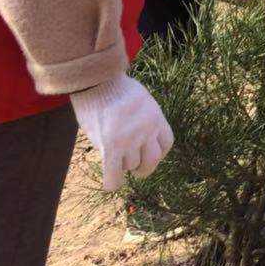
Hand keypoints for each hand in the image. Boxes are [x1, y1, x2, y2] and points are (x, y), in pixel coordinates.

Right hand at [70, 73, 173, 190]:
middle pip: (151, 160)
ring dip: (122, 165)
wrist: (98, 81)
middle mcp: (147, 130)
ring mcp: (130, 138)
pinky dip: (113, 181)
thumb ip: (144, 118)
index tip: (147, 153)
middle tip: (133, 166)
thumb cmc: (115, 88)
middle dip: (143, 166)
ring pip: (130, 165)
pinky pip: (114, 172)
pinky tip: (110, 185)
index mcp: (156, 117)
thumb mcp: (141, 99)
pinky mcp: (110, 145)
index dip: (158, 152)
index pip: (166, 143)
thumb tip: (142, 136)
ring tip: (112, 156)